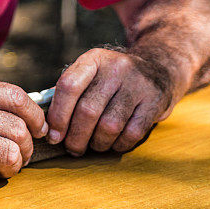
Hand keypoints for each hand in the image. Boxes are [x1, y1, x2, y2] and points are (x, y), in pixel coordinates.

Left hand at [46, 48, 178, 155]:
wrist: (160, 69)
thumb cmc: (116, 80)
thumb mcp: (94, 73)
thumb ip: (72, 93)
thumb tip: (49, 127)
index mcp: (94, 59)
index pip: (69, 86)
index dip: (58, 115)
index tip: (53, 136)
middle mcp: (116, 68)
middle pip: (88, 110)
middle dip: (76, 137)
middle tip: (73, 149)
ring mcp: (137, 85)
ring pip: (109, 125)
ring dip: (98, 143)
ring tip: (94, 146)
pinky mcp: (154, 102)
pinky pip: (131, 133)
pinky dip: (119, 145)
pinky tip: (114, 144)